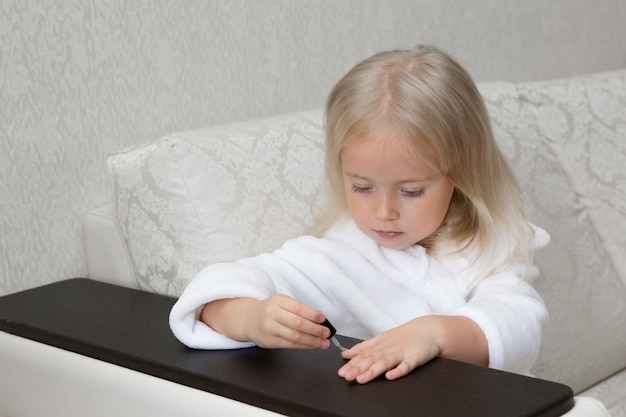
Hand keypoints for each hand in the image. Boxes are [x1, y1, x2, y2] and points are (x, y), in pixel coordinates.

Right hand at [201, 295, 330, 348]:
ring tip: (323, 343)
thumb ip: (299, 309)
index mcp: (278, 301)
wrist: (248, 319)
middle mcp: (272, 314)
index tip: (324, 319)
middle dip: (315, 330)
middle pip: (297, 323)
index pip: (298, 308)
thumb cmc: (270, 310)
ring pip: (295, 336)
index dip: (312, 314)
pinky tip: (312, 345)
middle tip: (327, 333)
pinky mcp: (269, 342)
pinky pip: (289, 345)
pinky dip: (303, 346)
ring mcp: (269, 329)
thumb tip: (320, 319)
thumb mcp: (282, 303)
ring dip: (312, 341)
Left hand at [337, 315, 487, 383]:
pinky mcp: (414, 358)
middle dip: (358, 368)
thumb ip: (362, 348)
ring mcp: (401, 353)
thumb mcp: (380, 339)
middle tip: (347, 377)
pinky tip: (390, 376)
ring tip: (362, 379)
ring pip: (385, 363)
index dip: (352, 364)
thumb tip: (344, 354)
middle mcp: (388, 349)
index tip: (341, 373)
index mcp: (379, 345)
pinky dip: (398, 371)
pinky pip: (406, 366)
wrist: (428, 330)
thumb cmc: (403, 336)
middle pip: (371, 359)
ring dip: (373, 371)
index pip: (363, 355)